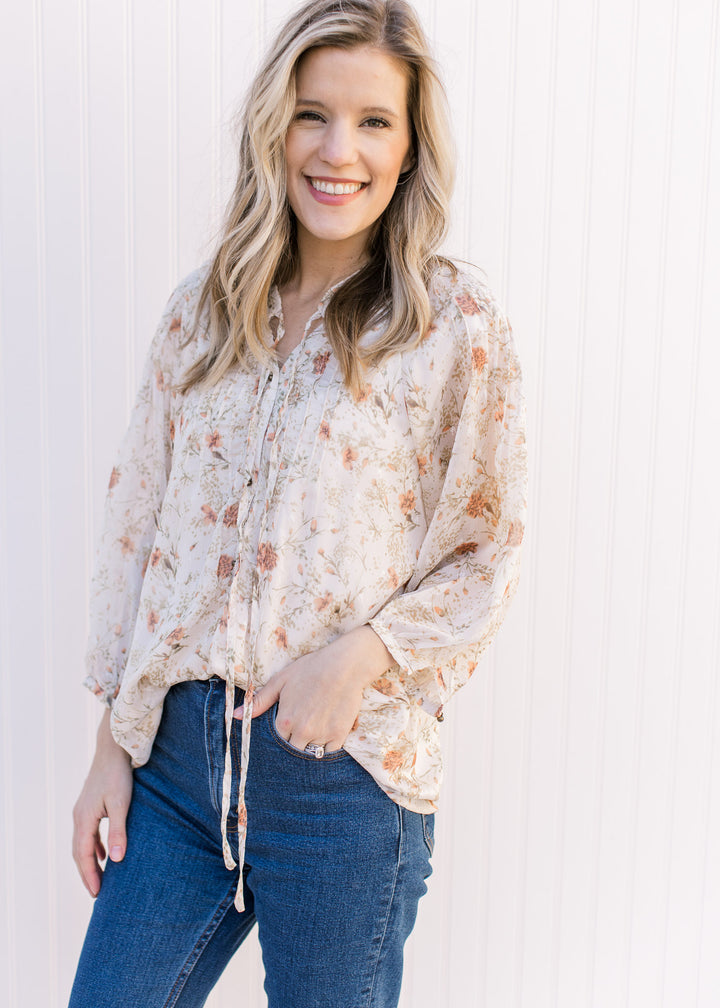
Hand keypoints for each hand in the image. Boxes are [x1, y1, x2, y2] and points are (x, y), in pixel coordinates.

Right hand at [72, 708, 132, 897]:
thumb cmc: (119, 775)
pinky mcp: (90, 805)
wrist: (113, 749)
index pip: (82, 855)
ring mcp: (83, 810)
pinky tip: (104, 854)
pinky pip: (88, 833)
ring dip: (90, 862)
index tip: (96, 894)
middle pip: (79, 852)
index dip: (89, 876)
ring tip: (100, 879)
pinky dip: (94, 847)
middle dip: (87, 873)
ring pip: (82, 843)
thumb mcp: (121, 804)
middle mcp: (79, 816)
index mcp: (83, 818)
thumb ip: (118, 832)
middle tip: (97, 894)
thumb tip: (116, 861)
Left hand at [233, 625, 394, 752]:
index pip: (277, 741)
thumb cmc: (311, 669)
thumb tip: (234, 715)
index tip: (288, 726)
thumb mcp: (281, 680)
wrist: (345, 665)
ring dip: (311, 745)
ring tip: (316, 728)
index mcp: (285, 720)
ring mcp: (321, 735)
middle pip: (293, 750)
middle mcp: (301, 732)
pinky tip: (327, 733)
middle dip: (295, 742)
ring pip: (311, 753)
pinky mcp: (339, 735)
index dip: (282, 734)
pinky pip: (330, 752)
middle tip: (301, 729)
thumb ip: (259, 701)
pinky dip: (327, 747)